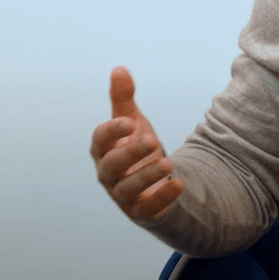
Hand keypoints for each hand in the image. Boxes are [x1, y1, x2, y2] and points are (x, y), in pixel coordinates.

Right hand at [90, 66, 182, 220]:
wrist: (153, 183)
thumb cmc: (136, 149)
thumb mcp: (133, 123)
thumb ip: (123, 100)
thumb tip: (119, 68)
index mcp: (104, 151)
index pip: (100, 141)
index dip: (111, 131)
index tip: (129, 121)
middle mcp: (109, 174)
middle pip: (111, 166)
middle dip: (130, 153)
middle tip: (152, 138)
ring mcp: (123, 195)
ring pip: (128, 189)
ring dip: (146, 176)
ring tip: (167, 162)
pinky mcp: (141, 211)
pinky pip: (147, 209)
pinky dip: (162, 198)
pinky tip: (179, 184)